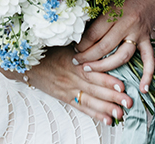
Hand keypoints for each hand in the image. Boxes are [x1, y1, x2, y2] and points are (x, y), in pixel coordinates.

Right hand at [4, 46, 132, 125]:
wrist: (26, 64)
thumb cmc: (46, 50)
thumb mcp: (63, 41)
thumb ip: (81, 43)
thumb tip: (100, 35)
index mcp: (73, 63)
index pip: (92, 73)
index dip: (107, 80)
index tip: (122, 84)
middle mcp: (72, 78)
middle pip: (94, 89)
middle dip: (112, 96)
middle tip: (128, 101)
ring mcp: (69, 90)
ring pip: (90, 101)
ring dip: (106, 108)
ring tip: (121, 113)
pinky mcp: (65, 97)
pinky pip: (81, 107)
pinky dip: (95, 114)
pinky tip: (107, 119)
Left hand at [75, 0, 154, 92]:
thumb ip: (96, 10)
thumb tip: (77, 27)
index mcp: (115, 10)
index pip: (93, 33)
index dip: (81, 43)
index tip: (73, 48)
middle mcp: (127, 23)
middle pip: (104, 47)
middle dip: (87, 57)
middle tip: (76, 62)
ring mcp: (139, 32)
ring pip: (122, 56)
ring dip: (105, 66)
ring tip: (91, 70)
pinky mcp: (148, 38)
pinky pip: (149, 59)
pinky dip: (147, 75)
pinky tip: (142, 89)